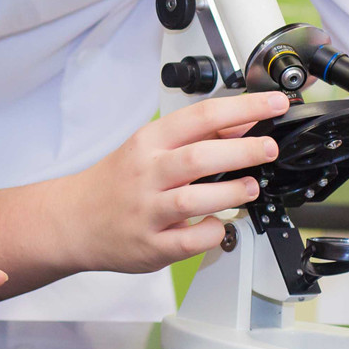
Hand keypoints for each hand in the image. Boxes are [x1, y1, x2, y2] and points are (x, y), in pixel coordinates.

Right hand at [57, 92, 282, 273]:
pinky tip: (218, 224)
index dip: (244, 109)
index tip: (275, 105)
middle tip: (269, 148)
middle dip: (242, 150)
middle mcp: (146, 173)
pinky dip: (211, 232)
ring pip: (194, 199)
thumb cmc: (117, 182)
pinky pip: (189, 241)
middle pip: (199, 157)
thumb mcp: (149, 147)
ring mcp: (147, 210)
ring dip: (231, 193)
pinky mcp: (151, 244)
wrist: (73, 219)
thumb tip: (244, 124)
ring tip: (250, 188)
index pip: (201, 116)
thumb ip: (195, 137)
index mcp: (148, 142)